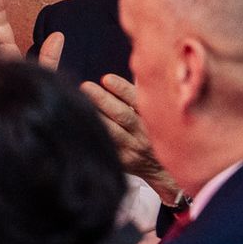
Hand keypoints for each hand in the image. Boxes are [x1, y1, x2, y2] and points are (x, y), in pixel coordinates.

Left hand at [81, 73, 180, 200]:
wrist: (163, 167)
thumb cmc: (151, 130)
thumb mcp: (151, 113)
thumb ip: (135, 97)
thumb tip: (110, 76)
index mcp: (152, 117)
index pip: (137, 100)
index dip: (121, 88)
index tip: (106, 78)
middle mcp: (143, 133)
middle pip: (123, 115)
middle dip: (103, 100)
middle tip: (85, 86)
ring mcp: (133, 148)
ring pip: (113, 132)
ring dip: (96, 116)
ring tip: (79, 103)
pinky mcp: (123, 161)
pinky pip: (107, 146)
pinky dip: (94, 134)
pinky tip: (79, 124)